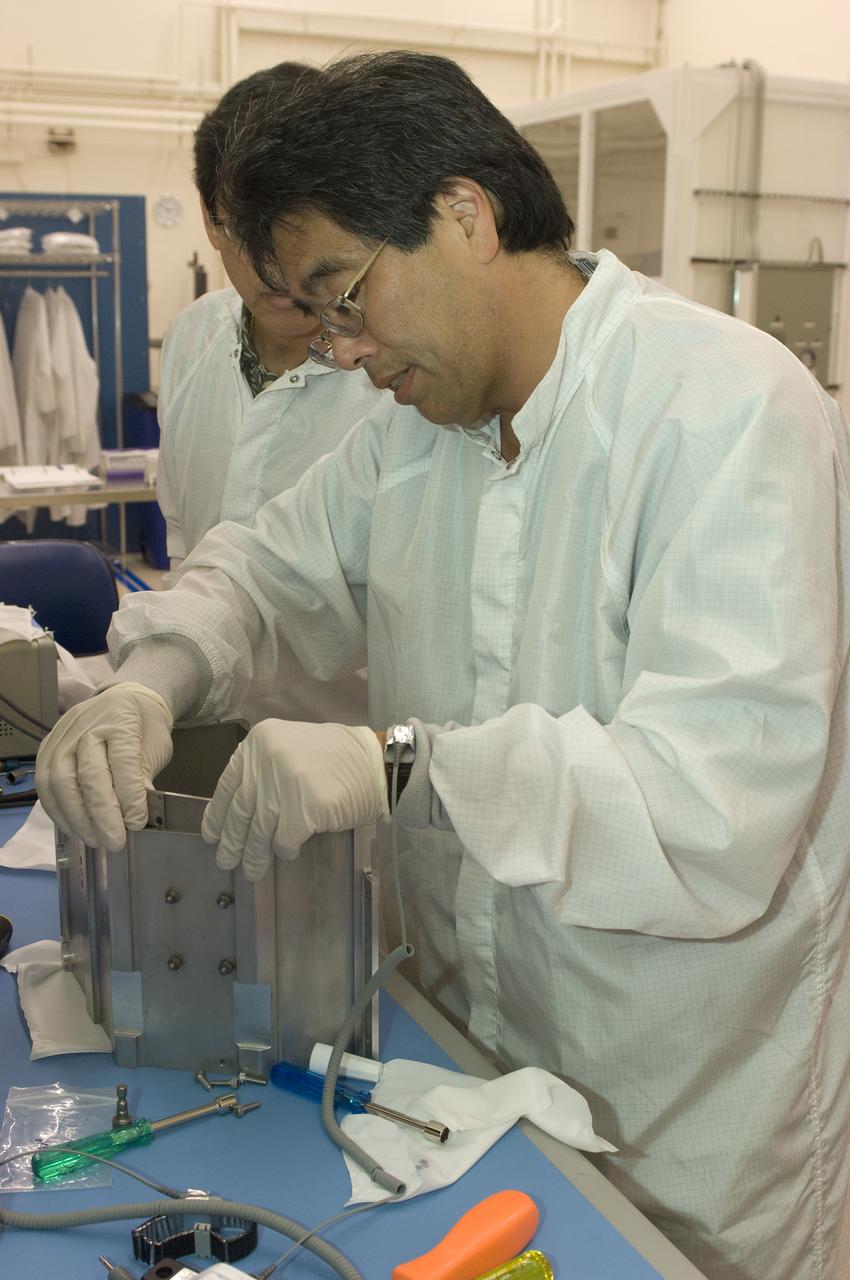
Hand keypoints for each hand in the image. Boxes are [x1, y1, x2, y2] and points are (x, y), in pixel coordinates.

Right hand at [35, 683, 173, 850]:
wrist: (123, 701)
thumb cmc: (144, 728)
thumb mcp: (156, 747)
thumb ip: (143, 777)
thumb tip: (134, 815)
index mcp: (120, 719)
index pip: (123, 761)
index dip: (129, 796)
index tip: (136, 823)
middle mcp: (87, 726)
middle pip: (89, 774)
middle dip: (102, 814)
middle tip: (114, 841)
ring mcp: (62, 737)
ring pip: (61, 782)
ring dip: (77, 818)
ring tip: (95, 840)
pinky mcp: (46, 749)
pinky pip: (45, 785)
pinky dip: (59, 811)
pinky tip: (75, 828)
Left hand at [201, 720, 388, 880]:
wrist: (375, 761)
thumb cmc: (335, 757)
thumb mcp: (290, 748)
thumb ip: (263, 771)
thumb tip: (237, 814)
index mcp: (260, 741)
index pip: (228, 784)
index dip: (218, 814)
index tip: (211, 835)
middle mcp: (267, 758)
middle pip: (242, 810)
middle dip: (232, 841)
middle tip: (226, 861)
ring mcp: (286, 782)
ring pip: (260, 829)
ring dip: (255, 854)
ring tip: (252, 870)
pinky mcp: (306, 806)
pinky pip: (286, 839)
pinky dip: (285, 850)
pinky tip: (287, 854)